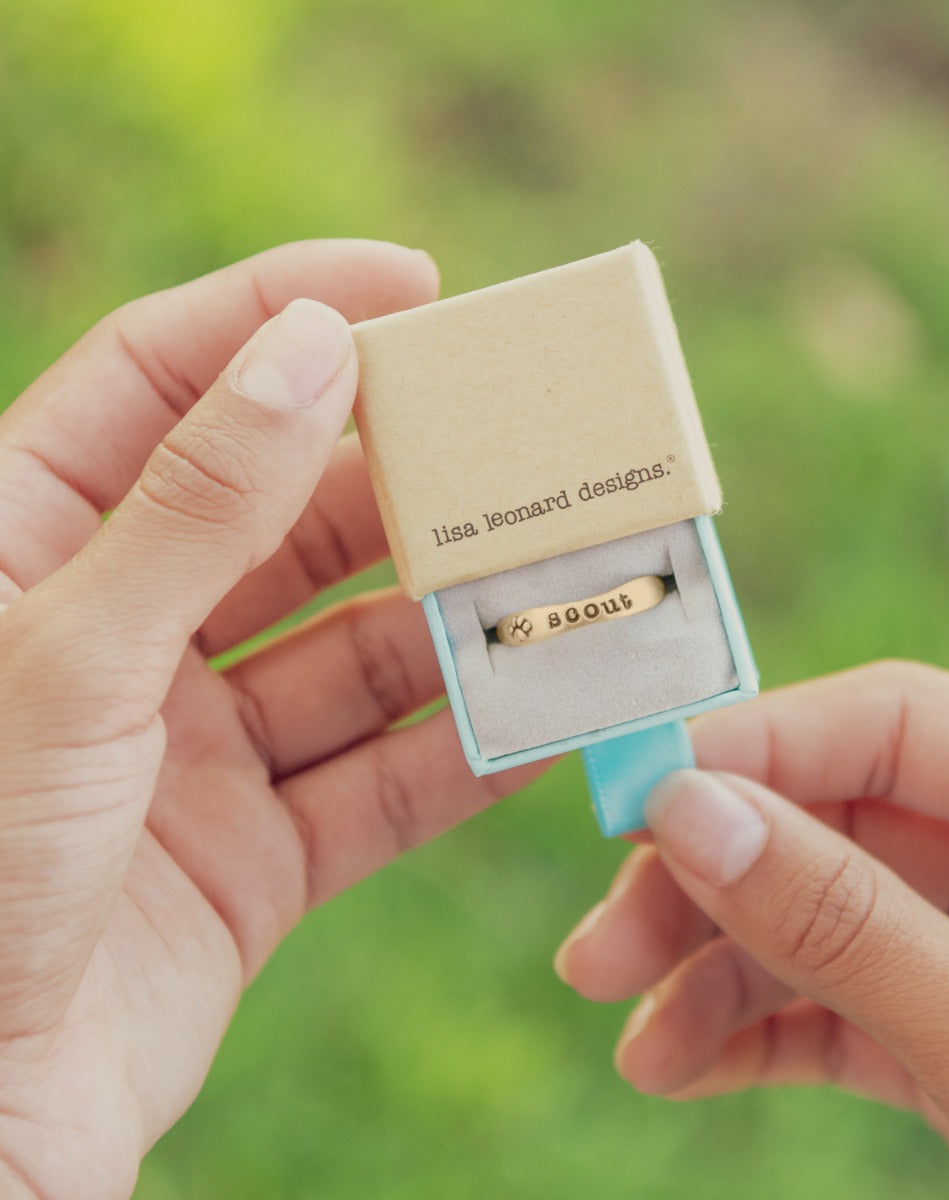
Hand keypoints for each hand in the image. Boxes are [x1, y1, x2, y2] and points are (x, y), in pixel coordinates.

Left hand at [0, 241, 541, 1199]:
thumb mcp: (67, 662)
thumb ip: (195, 506)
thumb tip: (310, 349)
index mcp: (30, 545)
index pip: (164, 376)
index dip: (283, 311)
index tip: (413, 285)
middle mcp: (126, 630)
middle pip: (288, 512)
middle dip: (405, 484)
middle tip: (522, 447)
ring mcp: (202, 742)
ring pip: (356, 650)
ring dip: (454, 625)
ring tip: (558, 583)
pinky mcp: (265, 845)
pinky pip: (383, 780)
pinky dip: (463, 754)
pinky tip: (544, 719)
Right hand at [556, 661, 948, 1198]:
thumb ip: (848, 926)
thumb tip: (689, 812)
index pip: (898, 723)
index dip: (755, 749)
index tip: (636, 799)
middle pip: (844, 823)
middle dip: (718, 889)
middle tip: (604, 950)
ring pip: (839, 919)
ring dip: (727, 974)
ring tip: (640, 1042)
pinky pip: (862, 1002)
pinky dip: (774, 1032)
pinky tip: (691, 1064)